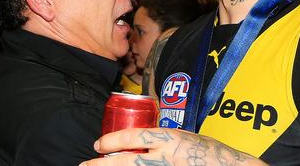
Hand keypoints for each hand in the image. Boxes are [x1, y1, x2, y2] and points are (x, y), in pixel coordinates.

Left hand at [79, 127, 263, 165]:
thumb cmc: (214, 153)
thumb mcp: (188, 137)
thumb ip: (166, 139)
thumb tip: (145, 141)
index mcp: (171, 139)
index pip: (135, 137)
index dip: (112, 141)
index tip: (99, 144)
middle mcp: (167, 158)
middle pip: (126, 161)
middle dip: (103, 164)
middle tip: (86, 164)